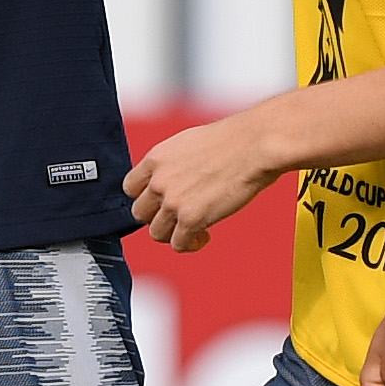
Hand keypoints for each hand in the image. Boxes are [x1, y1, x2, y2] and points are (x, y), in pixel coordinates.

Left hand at [124, 107, 290, 253]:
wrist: (254, 145)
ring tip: (195, 228)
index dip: (146, 197)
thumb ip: (171, 164)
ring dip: (174, 234)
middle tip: (179, 216)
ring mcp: (173, 202)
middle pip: (140, 213)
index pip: (130, 188)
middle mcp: (159, 181)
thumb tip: (170, 182)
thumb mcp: (188, 143)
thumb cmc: (232, 141)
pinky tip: (205, 234)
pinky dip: (190, 244)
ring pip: (157, 233)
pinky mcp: (191, 219)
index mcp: (156, 159)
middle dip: (158, 217)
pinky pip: (179, 244)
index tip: (161, 201)